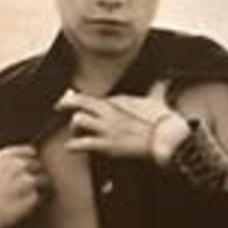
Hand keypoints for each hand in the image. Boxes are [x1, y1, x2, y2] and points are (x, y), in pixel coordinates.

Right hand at [0, 143, 50, 227]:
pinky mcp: (33, 198)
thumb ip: (4, 166)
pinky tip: (20, 209)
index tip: (23, 173)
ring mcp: (27, 181)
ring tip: (22, 200)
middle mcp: (18, 165)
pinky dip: (34, 203)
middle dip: (34, 175)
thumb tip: (20, 166)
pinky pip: (40, 197)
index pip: (30, 152)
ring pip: (43, 181)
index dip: (28, 163)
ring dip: (38, 189)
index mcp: (5, 156)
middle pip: (38, 166)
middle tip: (23, 190)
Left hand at [56, 79, 188, 162]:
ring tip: (76, 133)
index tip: (76, 101)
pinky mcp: (107, 144)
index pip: (95, 96)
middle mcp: (110, 111)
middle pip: (80, 101)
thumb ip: (158, 88)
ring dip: (74, 128)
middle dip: (67, 104)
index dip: (82, 99)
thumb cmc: (164, 120)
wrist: (168, 137)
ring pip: (78, 120)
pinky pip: (82, 144)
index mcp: (119, 100)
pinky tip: (71, 147)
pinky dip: (73, 146)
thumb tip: (166, 80)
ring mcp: (107, 128)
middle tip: (59, 107)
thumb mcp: (158, 99)